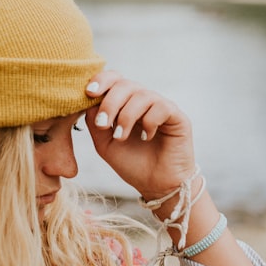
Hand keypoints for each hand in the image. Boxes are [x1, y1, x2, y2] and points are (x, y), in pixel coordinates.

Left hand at [84, 71, 195, 199]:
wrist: (156, 186)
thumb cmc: (132, 163)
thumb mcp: (104, 143)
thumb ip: (95, 122)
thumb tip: (87, 101)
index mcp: (125, 103)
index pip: (114, 80)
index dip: (101, 81)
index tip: (88, 93)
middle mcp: (143, 100)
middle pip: (125, 84)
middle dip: (110, 103)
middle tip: (103, 124)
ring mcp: (161, 107)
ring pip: (142, 95)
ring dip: (127, 116)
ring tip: (120, 137)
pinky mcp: (177, 117)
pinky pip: (161, 107)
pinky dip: (149, 121)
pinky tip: (146, 137)